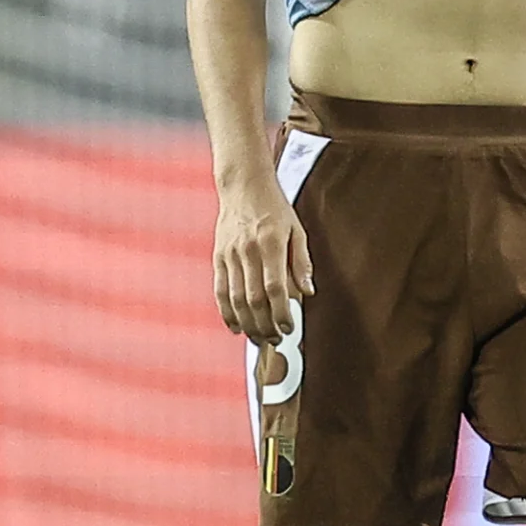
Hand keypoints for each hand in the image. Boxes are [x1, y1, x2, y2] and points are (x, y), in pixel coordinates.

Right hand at [213, 168, 314, 344]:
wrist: (243, 185)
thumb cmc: (275, 209)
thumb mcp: (297, 230)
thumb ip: (302, 262)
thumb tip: (308, 292)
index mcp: (270, 243)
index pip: (275, 288)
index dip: (281, 313)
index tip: (289, 328)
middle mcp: (247, 251)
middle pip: (254, 299)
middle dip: (265, 325)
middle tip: (276, 340)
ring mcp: (229, 255)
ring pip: (236, 299)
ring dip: (248, 324)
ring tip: (259, 338)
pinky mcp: (218, 257)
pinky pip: (220, 290)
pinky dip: (226, 312)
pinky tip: (236, 327)